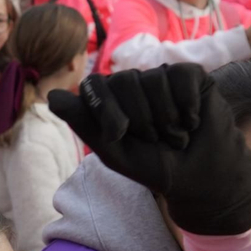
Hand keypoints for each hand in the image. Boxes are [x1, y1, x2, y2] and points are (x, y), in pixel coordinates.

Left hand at [49, 65, 250, 235]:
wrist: (198, 176)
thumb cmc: (153, 165)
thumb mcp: (112, 150)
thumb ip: (84, 122)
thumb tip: (51, 94)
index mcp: (109, 99)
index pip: (95, 85)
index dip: (107, 111)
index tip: (119, 135)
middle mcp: (132, 83)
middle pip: (123, 81)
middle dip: (139, 118)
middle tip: (154, 139)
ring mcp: (160, 76)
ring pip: (154, 78)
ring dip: (166, 117)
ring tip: (174, 135)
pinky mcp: (190, 75)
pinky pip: (181, 75)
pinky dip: (187, 105)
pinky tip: (192, 121)